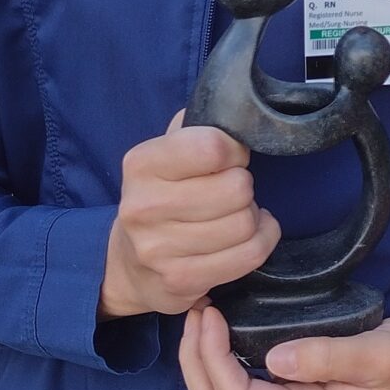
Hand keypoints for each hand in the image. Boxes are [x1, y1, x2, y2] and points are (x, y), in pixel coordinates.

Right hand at [99, 111, 280, 319]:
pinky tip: (248, 235)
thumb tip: (235, 107)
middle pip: (237, 188)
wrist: (128, 263)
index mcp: (141, 164)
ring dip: (253, 216)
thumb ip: (195, 126)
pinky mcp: (180, 282)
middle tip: (233, 189)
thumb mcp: (166, 152)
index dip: (235, 150)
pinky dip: (262, 241)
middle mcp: (143, 207)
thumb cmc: (162, 195)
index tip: (231, 157)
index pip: (212, 147)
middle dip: (245, 185)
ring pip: (245, 223)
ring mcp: (158, 250)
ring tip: (237, 214)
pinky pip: (249, 256)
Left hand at [179, 305, 389, 389]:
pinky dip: (217, 366)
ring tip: (203, 318)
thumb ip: (328, 356)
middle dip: (195, 363)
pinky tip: (221, 332)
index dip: (211, 357)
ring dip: (201, 366)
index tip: (212, 311)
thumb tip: (274, 358)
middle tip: (197, 311)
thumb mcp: (379, 351)